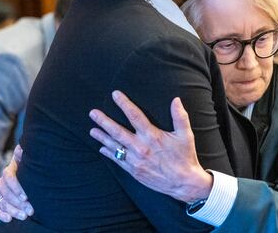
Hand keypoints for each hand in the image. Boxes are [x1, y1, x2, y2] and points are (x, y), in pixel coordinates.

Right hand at [0, 145, 33, 221]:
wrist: (20, 185)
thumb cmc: (25, 172)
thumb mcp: (25, 164)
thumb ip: (22, 156)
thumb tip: (22, 147)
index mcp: (9, 171)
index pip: (9, 178)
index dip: (16, 188)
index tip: (26, 197)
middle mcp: (0, 181)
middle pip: (6, 193)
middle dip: (18, 203)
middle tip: (30, 210)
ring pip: (2, 202)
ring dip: (13, 210)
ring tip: (24, 216)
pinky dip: (2, 214)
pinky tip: (9, 219)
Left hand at [89, 90, 212, 202]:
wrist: (184, 183)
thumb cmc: (185, 157)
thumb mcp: (185, 135)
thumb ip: (180, 116)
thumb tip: (176, 100)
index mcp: (152, 136)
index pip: (135, 116)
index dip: (124, 104)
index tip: (115, 94)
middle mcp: (141, 148)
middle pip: (118, 132)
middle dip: (104, 121)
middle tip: (93, 113)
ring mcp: (136, 160)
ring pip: (115, 147)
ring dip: (102, 138)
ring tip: (92, 130)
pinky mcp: (135, 171)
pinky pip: (118, 161)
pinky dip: (109, 154)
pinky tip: (101, 149)